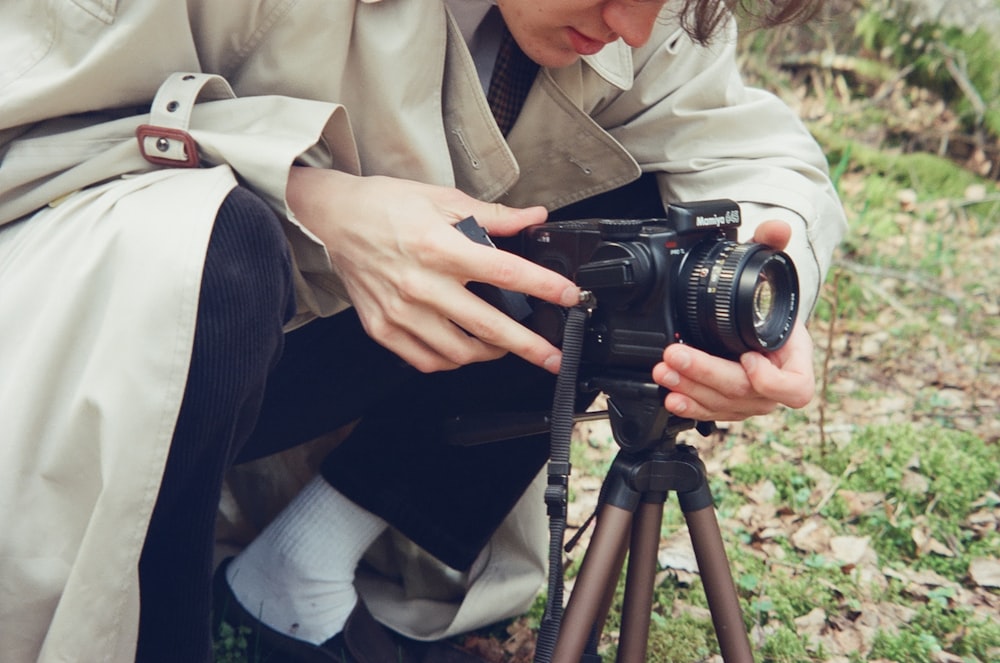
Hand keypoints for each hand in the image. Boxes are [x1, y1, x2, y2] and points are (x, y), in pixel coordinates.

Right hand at [286, 167, 579, 373]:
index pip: (506, 272)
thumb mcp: (443, 199)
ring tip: (504, 346)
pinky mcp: (383, 329)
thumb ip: (493, 216)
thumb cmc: (386, 206)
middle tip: (554, 358)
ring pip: (459, 352)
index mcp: (440, 246)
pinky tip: (463, 349)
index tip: (568, 297)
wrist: (334, 219)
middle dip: (529, 347)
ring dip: (490, 354)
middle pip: (488, 326)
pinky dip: (451, 360)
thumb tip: (534, 216)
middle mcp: (421, 284)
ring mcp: (400, 312)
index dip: (544, 287)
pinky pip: (427, 360)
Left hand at [651, 220, 815, 420]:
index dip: (772, 380)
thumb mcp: (771, 271)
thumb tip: (776, 227)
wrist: (759, 323)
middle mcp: (775, 386)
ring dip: (690, 388)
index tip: (748, 357)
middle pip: (744, 393)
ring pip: (723, 404)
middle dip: (706, 373)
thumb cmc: (769, 303)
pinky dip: (689, 405)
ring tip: (664, 369)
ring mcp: (751, 400)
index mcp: (794, 359)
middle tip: (675, 354)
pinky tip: (670, 397)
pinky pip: (711, 413)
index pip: (795, 388)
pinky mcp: (728, 404)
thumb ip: (773, 245)